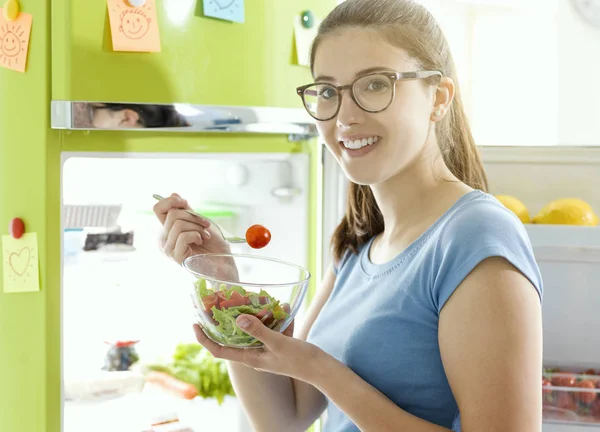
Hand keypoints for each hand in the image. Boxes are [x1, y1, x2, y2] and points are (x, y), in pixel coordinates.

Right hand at [153, 193, 230, 263]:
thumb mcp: (200, 222)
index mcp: (169, 230)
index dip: (171, 201)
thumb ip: (186, 211)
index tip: (185, 203)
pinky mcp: (176, 257)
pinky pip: (182, 236)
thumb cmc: (214, 245)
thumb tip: (173, 195)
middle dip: (193, 216)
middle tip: (205, 226)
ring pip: (177, 224)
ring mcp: (169, 249)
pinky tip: (201, 242)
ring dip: (197, 227)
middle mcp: (165, 239)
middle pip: (171, 214)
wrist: (224, 262)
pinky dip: (196, 235)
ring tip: (205, 236)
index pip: (158, 209)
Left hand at [193, 315, 323, 383]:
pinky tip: (283, 307)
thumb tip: (238, 319)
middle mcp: (255, 354)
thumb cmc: (299, 360)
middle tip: (220, 302)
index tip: (195, 323)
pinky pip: (272, 327)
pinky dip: (275, 317)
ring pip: (254, 329)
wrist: (322, 368)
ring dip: (254, 315)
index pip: (219, 350)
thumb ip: (258, 330)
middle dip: (227, 320)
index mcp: (250, 358)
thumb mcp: (278, 343)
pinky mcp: (279, 343)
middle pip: (234, 337)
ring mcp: (267, 349)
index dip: (204, 338)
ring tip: (254, 299)